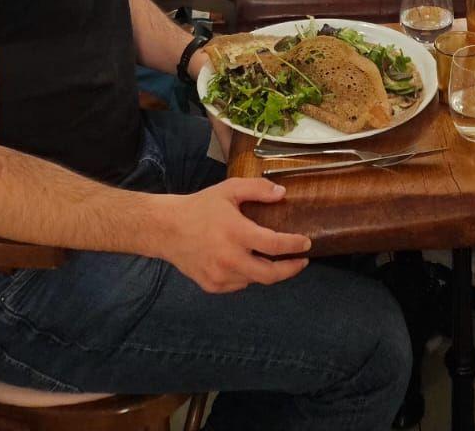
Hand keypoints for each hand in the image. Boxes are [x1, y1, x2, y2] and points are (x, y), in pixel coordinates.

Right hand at [161, 178, 310, 292]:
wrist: (167, 229)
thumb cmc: (201, 207)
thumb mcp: (229, 189)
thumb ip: (257, 189)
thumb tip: (283, 194)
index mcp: (235, 232)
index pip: (273, 244)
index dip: (294, 245)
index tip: (307, 243)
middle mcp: (229, 258)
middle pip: (269, 274)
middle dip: (290, 270)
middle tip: (302, 261)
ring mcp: (219, 275)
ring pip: (254, 280)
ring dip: (267, 271)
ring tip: (273, 259)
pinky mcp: (212, 286)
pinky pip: (238, 284)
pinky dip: (247, 275)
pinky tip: (246, 262)